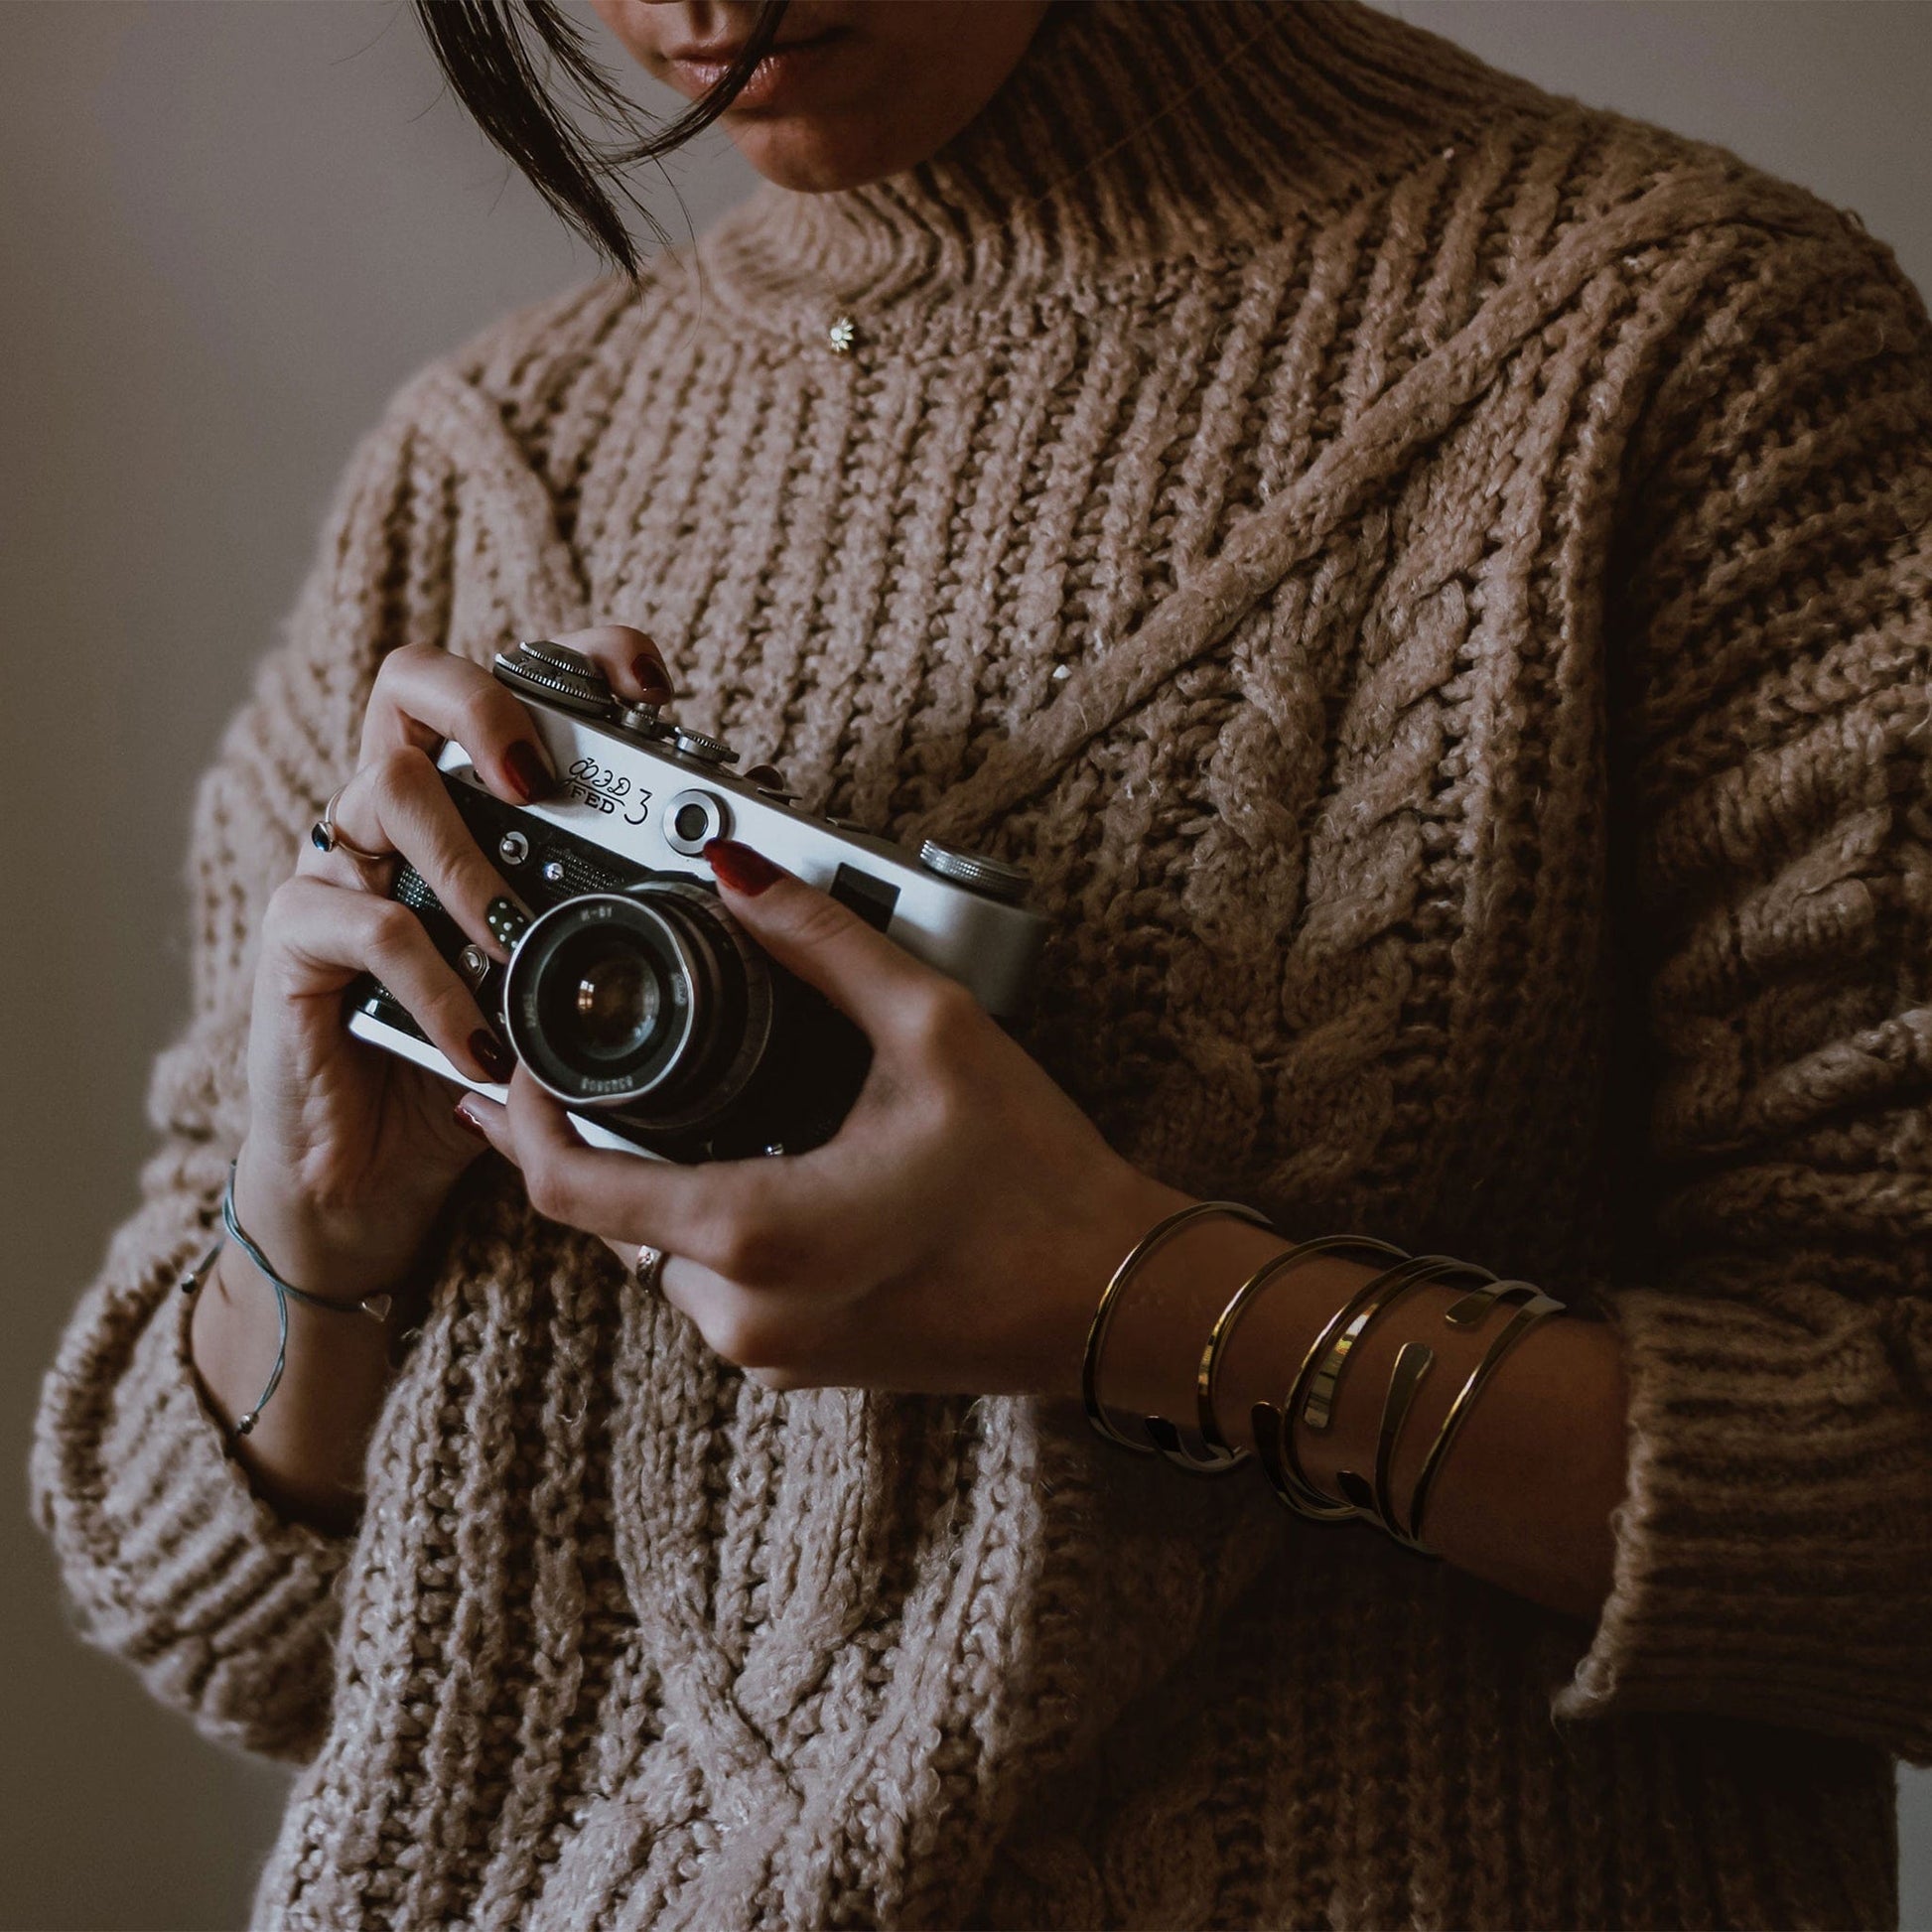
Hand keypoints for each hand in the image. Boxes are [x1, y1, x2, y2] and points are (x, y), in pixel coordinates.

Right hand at [232, 623, 676, 1295]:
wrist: (376, 1174)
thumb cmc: (486, 1066)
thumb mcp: (573, 988)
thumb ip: (625, 927)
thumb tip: (745, 892)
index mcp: (472, 803)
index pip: (512, 683)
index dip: (578, 658)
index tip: (652, 687)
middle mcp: (397, 813)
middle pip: (410, 681)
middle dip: (483, 704)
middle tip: (533, 778)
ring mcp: (340, 866)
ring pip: (388, 789)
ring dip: (470, 866)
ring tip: (516, 944)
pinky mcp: (297, 937)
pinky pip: (366, 923)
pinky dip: (438, 986)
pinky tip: (483, 1045)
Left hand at [457, 840, 1180, 1396]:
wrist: (1115, 1299)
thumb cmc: (1040, 1183)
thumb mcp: (935, 1033)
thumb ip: (824, 943)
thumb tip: (739, 872)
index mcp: (755, 1235)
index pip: (567, 1187)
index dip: (523, 1116)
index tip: (521, 1055)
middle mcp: (743, 1315)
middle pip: (606, 1218)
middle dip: (595, 1136)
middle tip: (595, 1056)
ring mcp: (771, 1352)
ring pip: (660, 1254)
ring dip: (657, 1179)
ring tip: (691, 1097)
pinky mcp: (803, 1363)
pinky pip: (715, 1286)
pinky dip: (709, 1219)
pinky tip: (759, 1157)